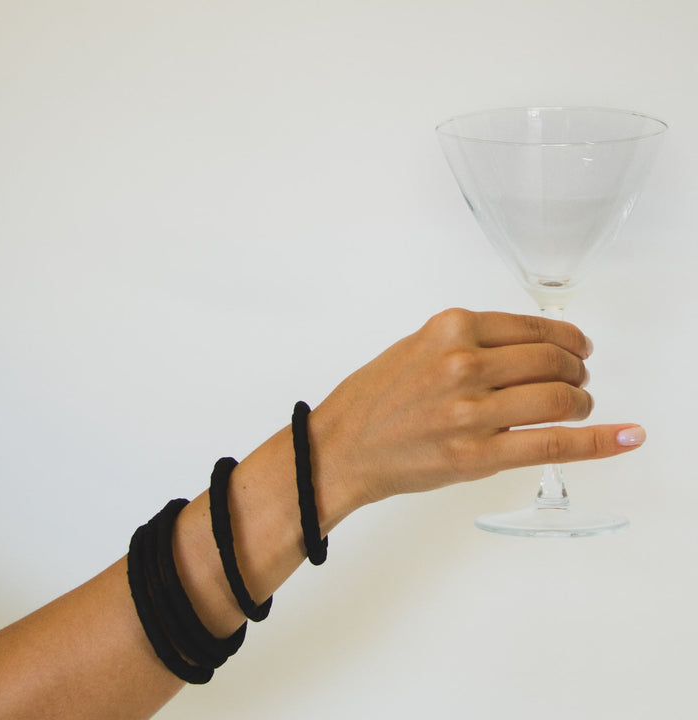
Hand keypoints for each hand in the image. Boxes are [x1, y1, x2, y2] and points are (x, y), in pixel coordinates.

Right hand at [310, 308, 643, 506]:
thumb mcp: (417, 347)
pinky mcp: (477, 455)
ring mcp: (471, 410)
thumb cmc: (373, 399)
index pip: (535, 327)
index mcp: (450, 328)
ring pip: (561, 399)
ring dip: (582, 403)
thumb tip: (529, 350)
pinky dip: (598, 442)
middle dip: (578, 372)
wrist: (339, 447)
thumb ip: (471, 343)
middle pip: (555, 361)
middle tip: (578, 381)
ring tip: (577, 408)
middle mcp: (463, 362)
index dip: (569, 339)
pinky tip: (625, 436)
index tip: (580, 348)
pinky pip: (554, 444)